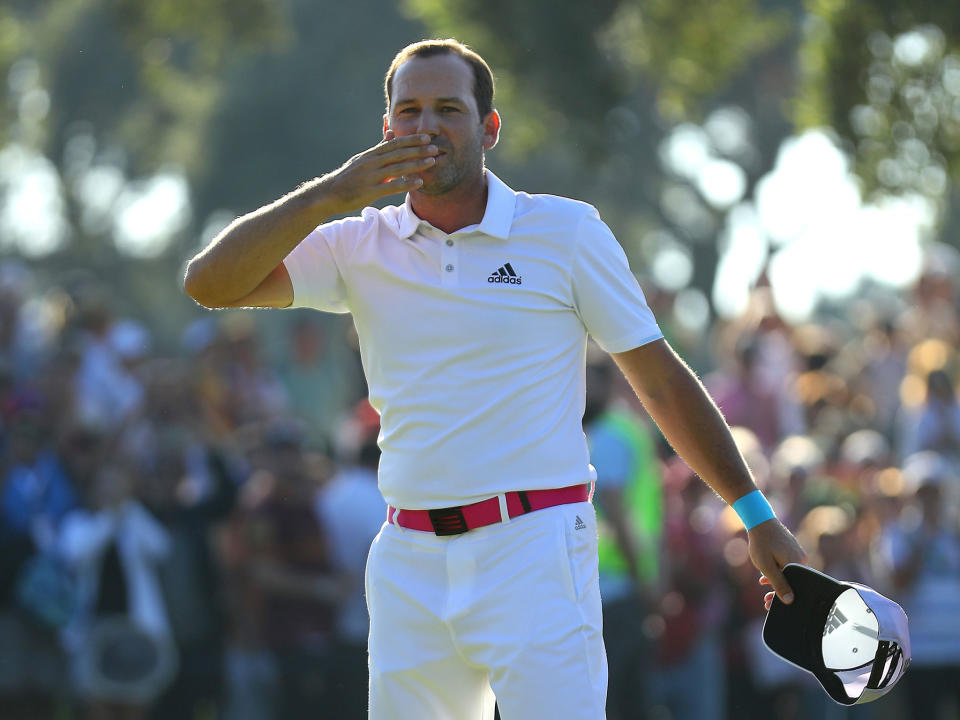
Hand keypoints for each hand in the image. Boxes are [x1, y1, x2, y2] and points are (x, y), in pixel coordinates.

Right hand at [317, 132, 437, 214]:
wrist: (329, 193)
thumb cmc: (348, 177)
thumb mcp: (362, 159)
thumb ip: (379, 148)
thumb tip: (391, 132)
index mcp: (371, 154)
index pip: (394, 144)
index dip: (411, 140)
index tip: (426, 137)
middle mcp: (371, 163)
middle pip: (398, 153)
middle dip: (418, 150)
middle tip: (435, 147)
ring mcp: (370, 177)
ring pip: (397, 168)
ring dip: (416, 164)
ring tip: (432, 161)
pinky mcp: (370, 191)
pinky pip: (391, 186)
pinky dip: (406, 184)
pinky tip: (419, 183)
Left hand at [747, 518, 807, 610]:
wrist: (759, 520)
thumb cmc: (762, 543)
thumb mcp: (766, 566)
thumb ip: (778, 583)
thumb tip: (790, 601)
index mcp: (799, 564)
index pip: (797, 587)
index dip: (784, 599)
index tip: (771, 606)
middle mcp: (802, 559)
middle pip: (793, 582)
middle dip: (778, 592)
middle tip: (765, 601)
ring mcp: (798, 554)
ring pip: (789, 574)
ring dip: (776, 582)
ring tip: (762, 585)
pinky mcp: (792, 550)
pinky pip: (787, 566)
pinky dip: (777, 572)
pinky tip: (764, 576)